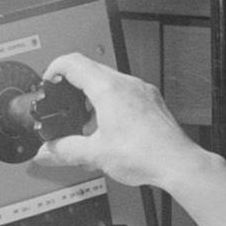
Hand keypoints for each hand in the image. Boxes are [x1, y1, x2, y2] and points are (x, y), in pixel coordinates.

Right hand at [35, 53, 216, 192]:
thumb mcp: (95, 154)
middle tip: (64, 105)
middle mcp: (128, 84)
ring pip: (110, 81)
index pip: (73, 63)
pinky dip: (112, 103)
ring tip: (88, 121)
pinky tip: (111, 128)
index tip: (48, 82)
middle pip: (91, 70)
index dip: (54, 69)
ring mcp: (143, 91)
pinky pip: (127, 93)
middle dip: (73, 87)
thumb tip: (47, 152)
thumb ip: (65, 151)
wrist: (178, 163)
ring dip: (94, 96)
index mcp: (109, 89)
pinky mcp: (153, 102)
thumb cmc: (146, 154)